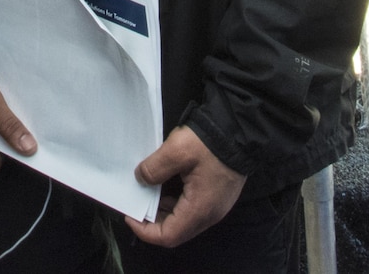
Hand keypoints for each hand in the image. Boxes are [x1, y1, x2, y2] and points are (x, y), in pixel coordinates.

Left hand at [125, 126, 246, 247]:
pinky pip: (193, 210)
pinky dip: (176, 205)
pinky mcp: (217, 197)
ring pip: (185, 222)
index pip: (169, 236)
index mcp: (199, 210)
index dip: (145, 231)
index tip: (130, 215)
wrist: (238, 132)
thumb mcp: (176, 151)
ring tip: (147, 195)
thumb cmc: (209, 143)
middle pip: (177, 232)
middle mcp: (209, 215)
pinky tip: (166, 189)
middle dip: (153, 223)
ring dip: (164, 213)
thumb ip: (154, 168)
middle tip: (137, 205)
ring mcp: (216, 207)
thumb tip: (141, 179)